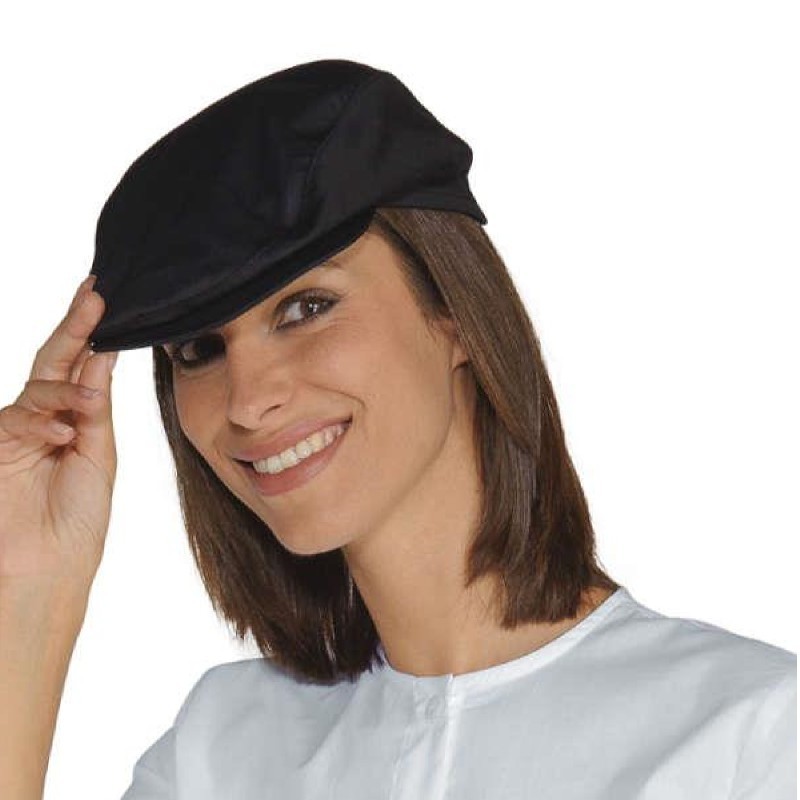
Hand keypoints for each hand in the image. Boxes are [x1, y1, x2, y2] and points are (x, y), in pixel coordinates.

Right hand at [0, 276, 118, 585]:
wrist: (48, 569)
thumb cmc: (77, 518)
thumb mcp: (98, 455)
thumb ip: (95, 408)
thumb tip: (101, 356)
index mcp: (73, 419)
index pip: (83, 366)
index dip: (93, 332)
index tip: (108, 297)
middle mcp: (45, 418)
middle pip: (57, 360)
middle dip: (76, 325)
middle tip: (96, 293)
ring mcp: (17, 430)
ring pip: (40, 386)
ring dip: (69, 389)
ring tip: (92, 405)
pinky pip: (21, 418)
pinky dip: (46, 423)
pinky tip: (65, 436)